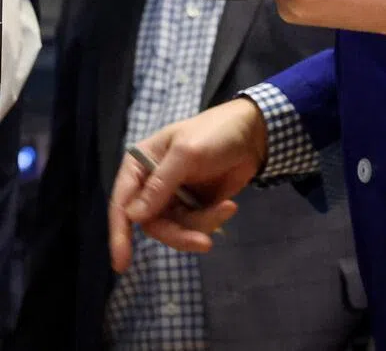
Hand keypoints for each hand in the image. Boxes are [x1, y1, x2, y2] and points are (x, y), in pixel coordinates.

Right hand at [109, 98, 267, 272]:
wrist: (255, 132)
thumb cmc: (216, 132)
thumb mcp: (187, 153)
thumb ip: (160, 184)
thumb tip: (133, 217)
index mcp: (140, 164)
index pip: (122, 202)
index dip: (119, 233)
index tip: (122, 264)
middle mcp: (152, 184)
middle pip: (151, 223)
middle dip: (177, 234)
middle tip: (202, 242)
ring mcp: (173, 197)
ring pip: (175, 228)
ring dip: (199, 226)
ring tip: (227, 209)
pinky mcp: (193, 206)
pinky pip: (193, 226)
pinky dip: (210, 221)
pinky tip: (229, 207)